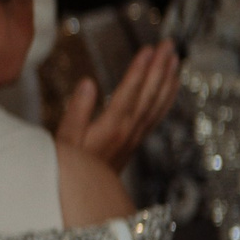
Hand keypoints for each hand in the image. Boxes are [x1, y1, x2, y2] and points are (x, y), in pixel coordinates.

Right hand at [54, 40, 177, 170]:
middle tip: (168, 44)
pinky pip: (158, 113)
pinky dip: (168, 96)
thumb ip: (77, 111)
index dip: (139, 70)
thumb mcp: (65, 140)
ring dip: (168, 78)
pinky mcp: (138, 138)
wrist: (86, 195)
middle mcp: (129, 129)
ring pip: (158, 101)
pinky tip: (172, 84)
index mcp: (111, 126)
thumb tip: (88, 83)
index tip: (148, 50)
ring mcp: (137, 134)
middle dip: (160, 67)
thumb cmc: (70, 167)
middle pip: (149, 93)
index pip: (129, 92)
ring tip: (175, 57)